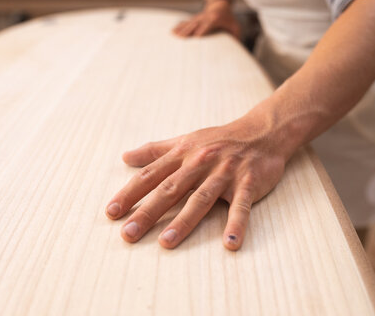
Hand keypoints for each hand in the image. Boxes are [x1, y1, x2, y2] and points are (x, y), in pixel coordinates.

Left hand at [105, 116, 287, 250]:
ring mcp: (224, 173)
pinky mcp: (248, 182)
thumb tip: (125, 157)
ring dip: (184, 221)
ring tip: (166, 243)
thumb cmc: (219, 140)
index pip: (151, 175)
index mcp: (183, 154)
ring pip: (200, 198)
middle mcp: (200, 162)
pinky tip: (230, 243)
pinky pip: (242, 206)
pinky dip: (237, 223)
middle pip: (170, 189)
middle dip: (148, 212)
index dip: (130, 194)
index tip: (111, 213)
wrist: (262, 132)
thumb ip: (155, 151)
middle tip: (128, 234)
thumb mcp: (185, 140)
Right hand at [173, 1, 240, 38]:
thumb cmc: (229, 19)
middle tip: (181, 39)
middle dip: (188, 31)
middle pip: (195, 25)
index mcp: (215, 19)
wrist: (221, 4)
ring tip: (173, 36)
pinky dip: (179, 27)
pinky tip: (172, 31)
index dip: (202, 31)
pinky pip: (185, 22)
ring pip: (189, 24)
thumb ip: (236, 37)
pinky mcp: (194, 19)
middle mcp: (205, 18)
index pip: (207, 26)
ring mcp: (198, 18)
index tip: (196, 38)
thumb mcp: (235, 27)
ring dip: (181, 30)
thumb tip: (237, 49)